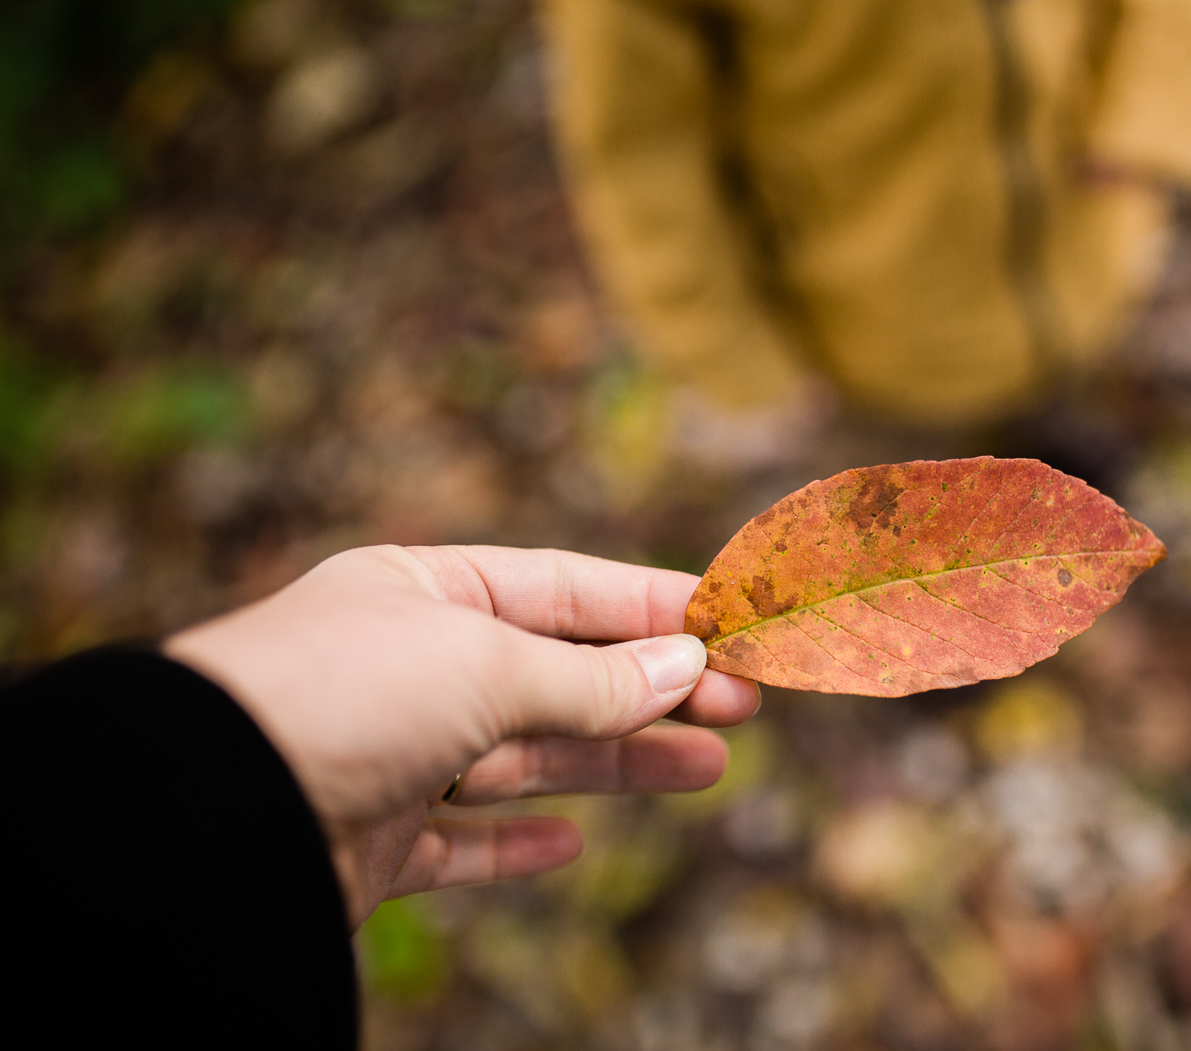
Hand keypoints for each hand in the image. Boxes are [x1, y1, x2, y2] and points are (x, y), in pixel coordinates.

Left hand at [164, 545, 759, 926]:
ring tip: (708, 768)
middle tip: (743, 706)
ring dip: (617, 762)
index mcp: (421, 591)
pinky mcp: (372, 840)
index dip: (651, 605)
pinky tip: (573, 847)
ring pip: (527, 758)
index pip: (561, 588)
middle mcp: (407, 666)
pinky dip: (520, 843)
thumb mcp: (484, 665)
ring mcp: (389, 755)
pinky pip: (463, 840)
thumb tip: (685, 665)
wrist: (202, 815)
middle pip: (557, 674)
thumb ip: (588, 676)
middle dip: (651, 689)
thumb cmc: (339, 696)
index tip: (731, 623)